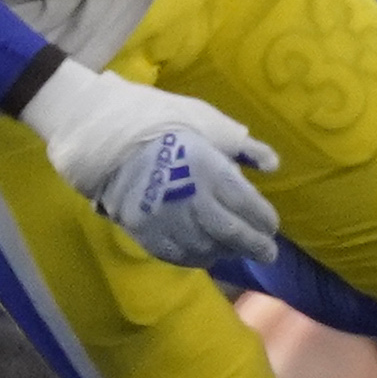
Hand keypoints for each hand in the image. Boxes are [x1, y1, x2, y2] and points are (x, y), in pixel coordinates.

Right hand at [20, 66, 284, 268]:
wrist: (103, 133)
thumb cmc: (160, 119)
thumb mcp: (205, 120)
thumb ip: (240, 146)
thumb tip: (272, 165)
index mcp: (211, 170)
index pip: (247, 206)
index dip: (263, 220)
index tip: (272, 227)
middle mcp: (193, 200)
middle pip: (230, 232)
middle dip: (253, 245)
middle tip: (268, 254)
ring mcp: (166, 219)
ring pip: (204, 248)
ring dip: (224, 253)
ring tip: (236, 253)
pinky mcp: (143, 230)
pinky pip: (173, 253)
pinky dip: (193, 258)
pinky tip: (204, 256)